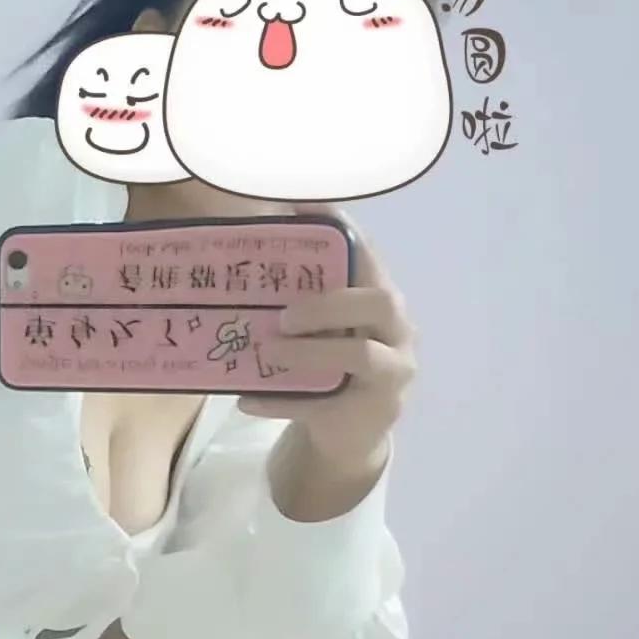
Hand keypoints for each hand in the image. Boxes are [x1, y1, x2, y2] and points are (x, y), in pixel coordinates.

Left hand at [239, 212, 415, 473]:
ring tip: (269, 351)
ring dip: (309, 351)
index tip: (300, 205)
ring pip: (362, 354)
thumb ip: (298, 296)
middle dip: (327, 304)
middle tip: (282, 315)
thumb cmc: (330, 364)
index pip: (368, 254)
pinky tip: (246, 399)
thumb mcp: (320, 326)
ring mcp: (392, 373)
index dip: (340, 229)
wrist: (348, 432)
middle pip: (380, 302)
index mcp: (380, 297)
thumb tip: (241, 251)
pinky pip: (325, 406)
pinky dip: (280, 401)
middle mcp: (397, 330)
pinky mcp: (371, 413)